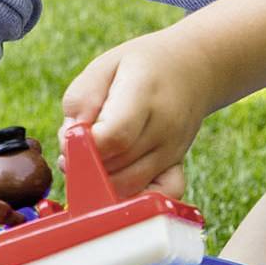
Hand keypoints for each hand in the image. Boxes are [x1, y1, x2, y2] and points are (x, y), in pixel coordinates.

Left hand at [59, 28, 212, 197]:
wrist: (194, 68)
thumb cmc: (140, 66)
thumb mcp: (104, 66)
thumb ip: (82, 99)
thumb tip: (70, 138)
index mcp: (144, 95)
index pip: (114, 137)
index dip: (83, 146)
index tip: (71, 137)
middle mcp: (164, 127)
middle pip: (116, 167)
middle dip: (83, 164)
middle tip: (76, 145)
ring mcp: (173, 151)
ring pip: (129, 187)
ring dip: (98, 181)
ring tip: (92, 156)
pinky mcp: (178, 166)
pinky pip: (161, 196)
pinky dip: (133, 198)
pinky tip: (116, 182)